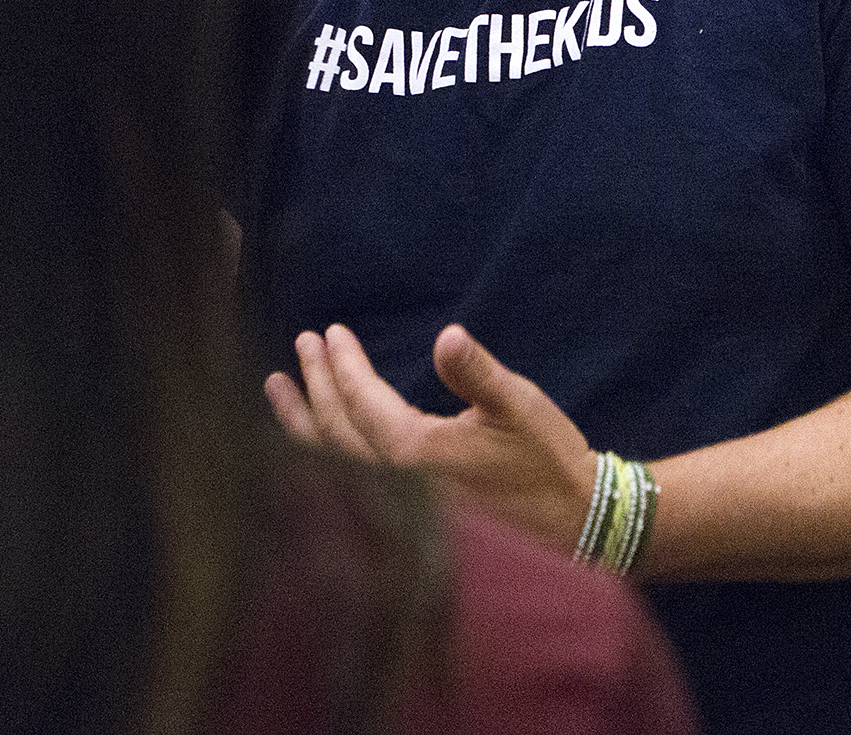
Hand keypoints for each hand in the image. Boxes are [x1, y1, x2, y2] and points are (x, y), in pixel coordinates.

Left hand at [265, 323, 598, 550]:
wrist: (572, 519)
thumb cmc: (546, 458)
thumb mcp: (517, 406)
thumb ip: (477, 372)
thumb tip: (448, 336)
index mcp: (418, 455)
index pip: (362, 404)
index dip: (342, 366)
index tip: (328, 332)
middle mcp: (397, 484)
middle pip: (335, 434)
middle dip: (315, 386)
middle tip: (302, 344)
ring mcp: (400, 503)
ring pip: (332, 461)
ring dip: (303, 421)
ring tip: (277, 387)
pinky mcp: (409, 510)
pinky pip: (347, 476)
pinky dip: (323, 449)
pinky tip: (321, 432)